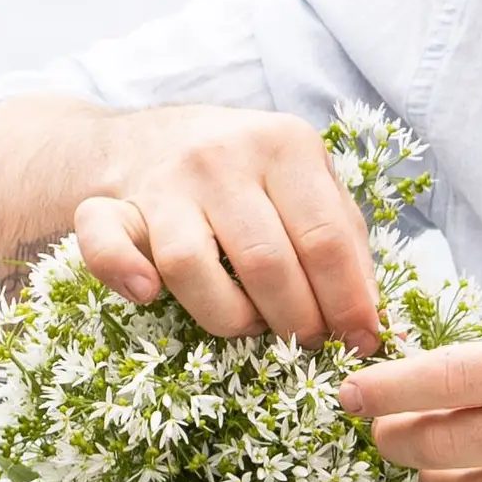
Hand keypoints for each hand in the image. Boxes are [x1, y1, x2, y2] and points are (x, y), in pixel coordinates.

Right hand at [76, 106, 380, 349]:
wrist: (151, 137)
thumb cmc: (250, 173)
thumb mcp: (308, 184)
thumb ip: (345, 242)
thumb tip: (376, 325)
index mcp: (286, 144)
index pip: (325, 238)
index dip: (347, 302)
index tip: (359, 343)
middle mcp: (224, 156)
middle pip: (266, 260)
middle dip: (296, 321)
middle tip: (306, 343)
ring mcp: (165, 180)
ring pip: (193, 266)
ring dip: (230, 317)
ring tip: (251, 325)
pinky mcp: (111, 203)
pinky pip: (105, 242)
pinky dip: (122, 272)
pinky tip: (147, 294)